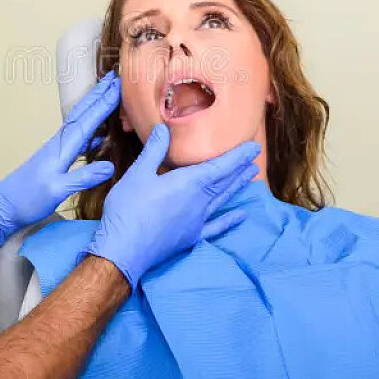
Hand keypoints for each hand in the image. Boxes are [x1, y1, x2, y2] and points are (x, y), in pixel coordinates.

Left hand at [0, 72, 119, 255]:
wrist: (5, 206)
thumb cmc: (28, 199)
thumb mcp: (58, 190)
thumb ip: (83, 178)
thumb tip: (110, 166)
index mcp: (62, 147)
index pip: (88, 120)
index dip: (105, 103)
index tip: (119, 86)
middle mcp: (60, 142)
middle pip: (83, 113)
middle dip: (99, 95)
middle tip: (115, 78)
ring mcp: (58, 148)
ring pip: (81, 122)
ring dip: (96, 108)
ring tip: (110, 97)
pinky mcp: (57, 157)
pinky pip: (80, 137)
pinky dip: (92, 130)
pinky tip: (102, 134)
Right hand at [86, 124, 259, 289]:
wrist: (123, 250)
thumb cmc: (128, 208)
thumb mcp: (137, 174)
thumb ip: (154, 151)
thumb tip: (163, 128)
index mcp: (188, 183)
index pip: (220, 166)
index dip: (237, 156)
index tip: (253, 147)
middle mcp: (199, 202)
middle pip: (224, 182)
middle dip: (239, 168)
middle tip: (254, 158)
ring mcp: (197, 221)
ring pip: (222, 200)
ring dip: (236, 187)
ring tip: (251, 176)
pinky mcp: (191, 237)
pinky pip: (216, 227)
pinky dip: (229, 220)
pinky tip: (240, 216)